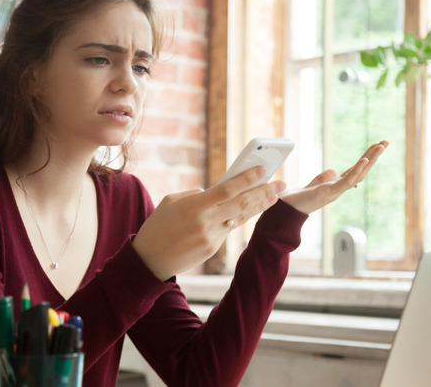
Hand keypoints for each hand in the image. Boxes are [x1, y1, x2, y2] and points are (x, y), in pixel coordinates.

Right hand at [133, 166, 286, 280]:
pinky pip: (227, 229)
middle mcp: (206, 222)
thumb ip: (195, 195)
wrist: (149, 261)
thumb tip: (215, 192)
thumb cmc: (157, 226)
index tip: (263, 169)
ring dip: (258, 206)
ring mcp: (211, 238)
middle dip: (264, 192)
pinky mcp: (213, 249)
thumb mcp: (171, 202)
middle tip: (281, 183)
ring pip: (239, 218)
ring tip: (273, 196)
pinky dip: (235, 219)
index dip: (247, 178)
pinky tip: (245, 210)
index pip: (227, 189)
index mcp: (194, 206)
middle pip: (242, 204)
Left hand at [280, 141, 388, 214]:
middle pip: (361, 170)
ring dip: (370, 160)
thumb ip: (322, 178)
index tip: (376, 146)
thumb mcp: (312, 185)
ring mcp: (335, 191)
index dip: (366, 158)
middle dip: (374, 156)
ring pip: (358, 174)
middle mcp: (339, 188)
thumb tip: (333, 171)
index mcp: (335, 185)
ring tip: (381, 146)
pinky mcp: (329, 193)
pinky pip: (347, 182)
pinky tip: (365, 159)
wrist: (285, 211)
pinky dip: (356, 170)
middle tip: (385, 142)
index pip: (355, 169)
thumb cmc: (296, 200)